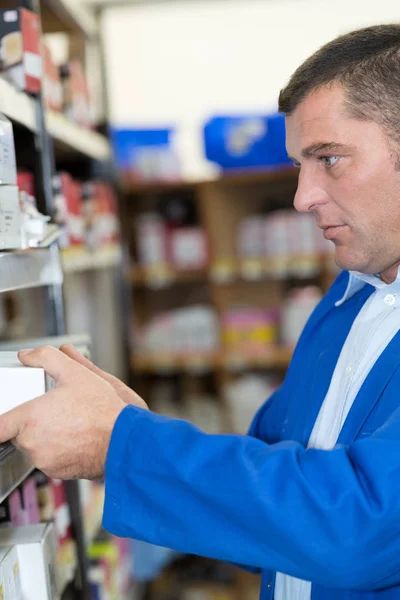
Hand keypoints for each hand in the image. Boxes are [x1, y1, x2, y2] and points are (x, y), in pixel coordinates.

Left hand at [0, 346, 145, 479]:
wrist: (122, 440)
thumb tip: (28, 355)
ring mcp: (44, 460)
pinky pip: (50, 458)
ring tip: (69, 422)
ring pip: (35, 445)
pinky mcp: (57, 471)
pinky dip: (58, 448)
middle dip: (31, 421)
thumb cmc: (101, 410)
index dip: (1, 419)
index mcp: (30, 419)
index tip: (6, 414)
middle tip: (52, 410)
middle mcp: (33, 443)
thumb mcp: (76, 372)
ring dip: (46, 435)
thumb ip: (46, 358)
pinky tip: (76, 437)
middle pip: (18, 432)